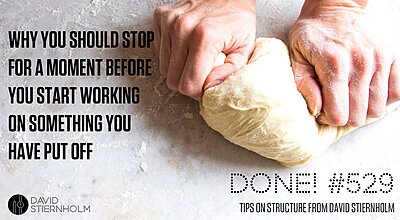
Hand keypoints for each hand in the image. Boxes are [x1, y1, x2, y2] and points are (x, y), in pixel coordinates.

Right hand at [153, 0, 255, 99]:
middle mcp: (183, 28)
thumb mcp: (245, 48)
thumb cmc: (237, 19)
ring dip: (179, 67)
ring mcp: (169, 21)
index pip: (188, 85)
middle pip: (172, 80)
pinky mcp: (161, 17)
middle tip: (202, 72)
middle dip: (188, 81)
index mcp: (205, 38)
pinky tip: (186, 46)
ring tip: (196, 56)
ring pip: (164, 68)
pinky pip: (159, 51)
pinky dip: (172, 54)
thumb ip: (230, 72)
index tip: (205, 86)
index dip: (197, 92)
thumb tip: (209, 88)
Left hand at [289, 0, 399, 125]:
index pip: (338, 115)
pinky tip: (366, 91)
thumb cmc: (313, 32)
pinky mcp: (392, 56)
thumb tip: (316, 110)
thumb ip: (304, 85)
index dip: (328, 117)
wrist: (336, 6)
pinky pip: (397, 93)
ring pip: (377, 109)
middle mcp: (360, 63)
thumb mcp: (296, 56)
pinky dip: (382, 98)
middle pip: (358, 116)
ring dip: (362, 108)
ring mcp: (379, 59)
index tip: (322, 108)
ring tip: (349, 96)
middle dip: (344, 115)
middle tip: (335, 102)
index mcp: (334, 64)